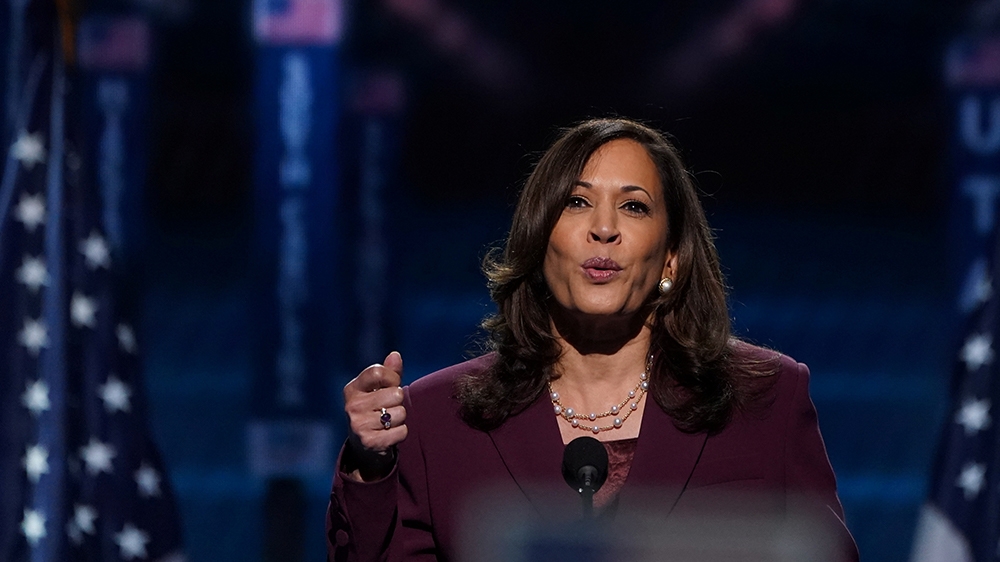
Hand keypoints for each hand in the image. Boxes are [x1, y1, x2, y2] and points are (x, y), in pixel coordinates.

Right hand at [342, 351, 407, 479]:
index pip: (378, 372)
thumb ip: (389, 372)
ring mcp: (359, 425)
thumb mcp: (378, 389)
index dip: (392, 378)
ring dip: (400, 419)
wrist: (365, 446)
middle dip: (398, 402)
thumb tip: (395, 355)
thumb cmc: (375, 410)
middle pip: (395, 394)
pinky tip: (389, 434)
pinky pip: (402, 431)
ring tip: (388, 422)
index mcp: (352, 389)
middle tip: (388, 409)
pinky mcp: (370, 442)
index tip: (391, 386)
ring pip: (400, 413)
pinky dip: (400, 433)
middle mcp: (352, 406)